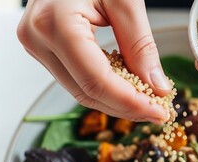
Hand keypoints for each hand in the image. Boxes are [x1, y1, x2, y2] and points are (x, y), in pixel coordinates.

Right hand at [17, 0, 172, 123]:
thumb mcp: (125, 0)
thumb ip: (140, 45)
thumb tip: (158, 86)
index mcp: (55, 23)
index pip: (96, 81)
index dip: (131, 103)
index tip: (160, 113)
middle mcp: (37, 39)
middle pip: (87, 93)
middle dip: (127, 107)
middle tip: (159, 111)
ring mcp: (37, 45)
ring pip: (80, 91)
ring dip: (116, 101)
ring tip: (147, 102)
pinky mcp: (44, 48)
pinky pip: (77, 78)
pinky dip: (105, 87)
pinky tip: (128, 88)